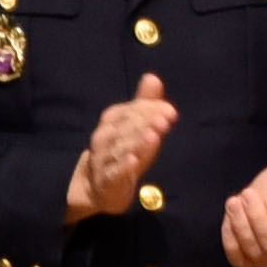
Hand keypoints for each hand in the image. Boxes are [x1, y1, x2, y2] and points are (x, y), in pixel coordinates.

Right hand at [64, 73, 178, 223]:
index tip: (170, 111)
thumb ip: (144, 104)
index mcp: (111, 122)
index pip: (129, 111)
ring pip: (118, 149)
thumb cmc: (120, 151)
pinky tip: (134, 161)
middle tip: (165, 120)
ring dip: (136, 142)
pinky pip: (113, 173)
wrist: (96, 188)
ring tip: (153, 136)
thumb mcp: (134, 128)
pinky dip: (122, 167)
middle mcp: (103, 139)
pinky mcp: (105, 182)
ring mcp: (102, 160)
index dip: (149, 110)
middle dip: (145, 123)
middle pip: (123, 128)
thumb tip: (152, 77)